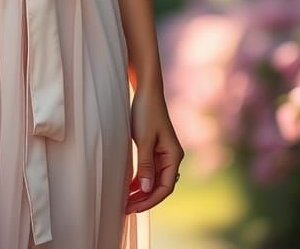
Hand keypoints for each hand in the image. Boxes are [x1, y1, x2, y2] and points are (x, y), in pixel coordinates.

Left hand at [125, 85, 183, 215]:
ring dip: (141, 191)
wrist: (146, 90)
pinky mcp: (155, 149)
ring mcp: (164, 154)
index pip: (165, 187)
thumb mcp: (144, 138)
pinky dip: (140, 180)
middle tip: (126, 208)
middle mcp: (172, 157)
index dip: (150, 200)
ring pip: (154, 180)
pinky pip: (150, 171)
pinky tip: (129, 187)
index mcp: (174, 156)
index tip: (134, 208)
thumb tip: (146, 189)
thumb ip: (145, 164)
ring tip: (125, 201)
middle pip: (160, 186)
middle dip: (144, 199)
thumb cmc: (146, 111)